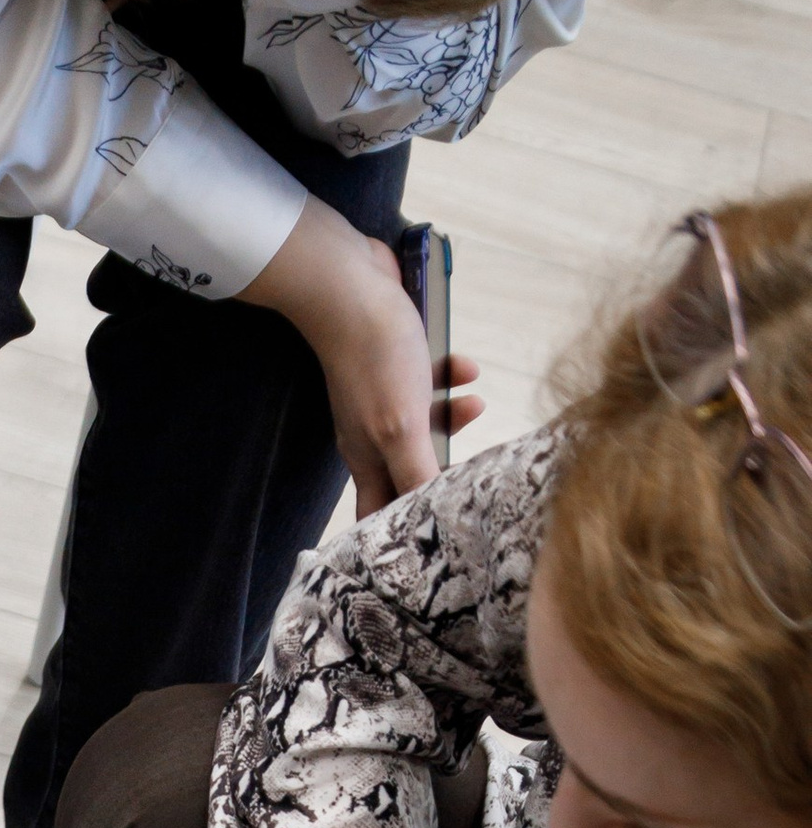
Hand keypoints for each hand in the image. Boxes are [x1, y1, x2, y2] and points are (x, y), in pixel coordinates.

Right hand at [238, 204, 482, 515]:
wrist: (352, 285)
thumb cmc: (373, 359)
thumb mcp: (402, 429)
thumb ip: (417, 475)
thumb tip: (430, 525)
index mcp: (368, 460)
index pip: (381, 514)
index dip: (403, 534)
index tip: (433, 542)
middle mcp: (373, 434)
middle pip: (410, 470)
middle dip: (442, 470)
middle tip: (471, 468)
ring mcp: (384, 397)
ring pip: (426, 424)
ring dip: (454, 416)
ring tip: (475, 403)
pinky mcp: (397, 362)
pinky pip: (431, 380)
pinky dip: (451, 376)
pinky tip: (465, 366)